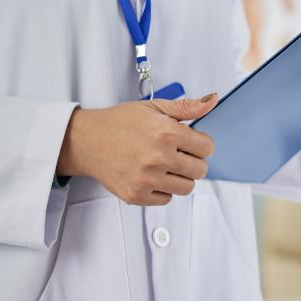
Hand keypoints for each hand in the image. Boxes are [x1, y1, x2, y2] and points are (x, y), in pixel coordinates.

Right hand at [56, 94, 217, 204]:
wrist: (87, 141)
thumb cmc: (120, 122)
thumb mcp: (154, 107)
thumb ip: (186, 107)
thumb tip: (212, 101)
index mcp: (165, 133)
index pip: (207, 148)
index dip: (200, 144)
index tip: (189, 142)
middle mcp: (158, 157)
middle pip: (200, 170)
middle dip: (193, 161)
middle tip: (176, 154)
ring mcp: (147, 179)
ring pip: (187, 187)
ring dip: (180, 177)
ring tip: (165, 165)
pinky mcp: (136, 195)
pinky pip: (167, 199)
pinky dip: (163, 189)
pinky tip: (151, 175)